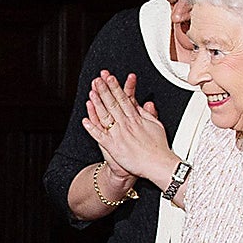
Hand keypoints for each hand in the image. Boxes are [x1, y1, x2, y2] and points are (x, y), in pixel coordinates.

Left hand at [85, 72, 175, 189]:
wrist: (157, 165)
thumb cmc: (158, 147)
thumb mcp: (157, 126)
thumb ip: (149, 114)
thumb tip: (147, 103)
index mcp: (136, 118)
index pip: (123, 98)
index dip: (115, 87)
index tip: (109, 78)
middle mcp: (126, 124)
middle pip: (112, 104)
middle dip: (104, 90)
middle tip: (97, 80)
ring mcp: (118, 135)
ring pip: (105, 116)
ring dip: (97, 105)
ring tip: (91, 93)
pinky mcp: (113, 146)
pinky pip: (100, 136)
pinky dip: (92, 128)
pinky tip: (85, 120)